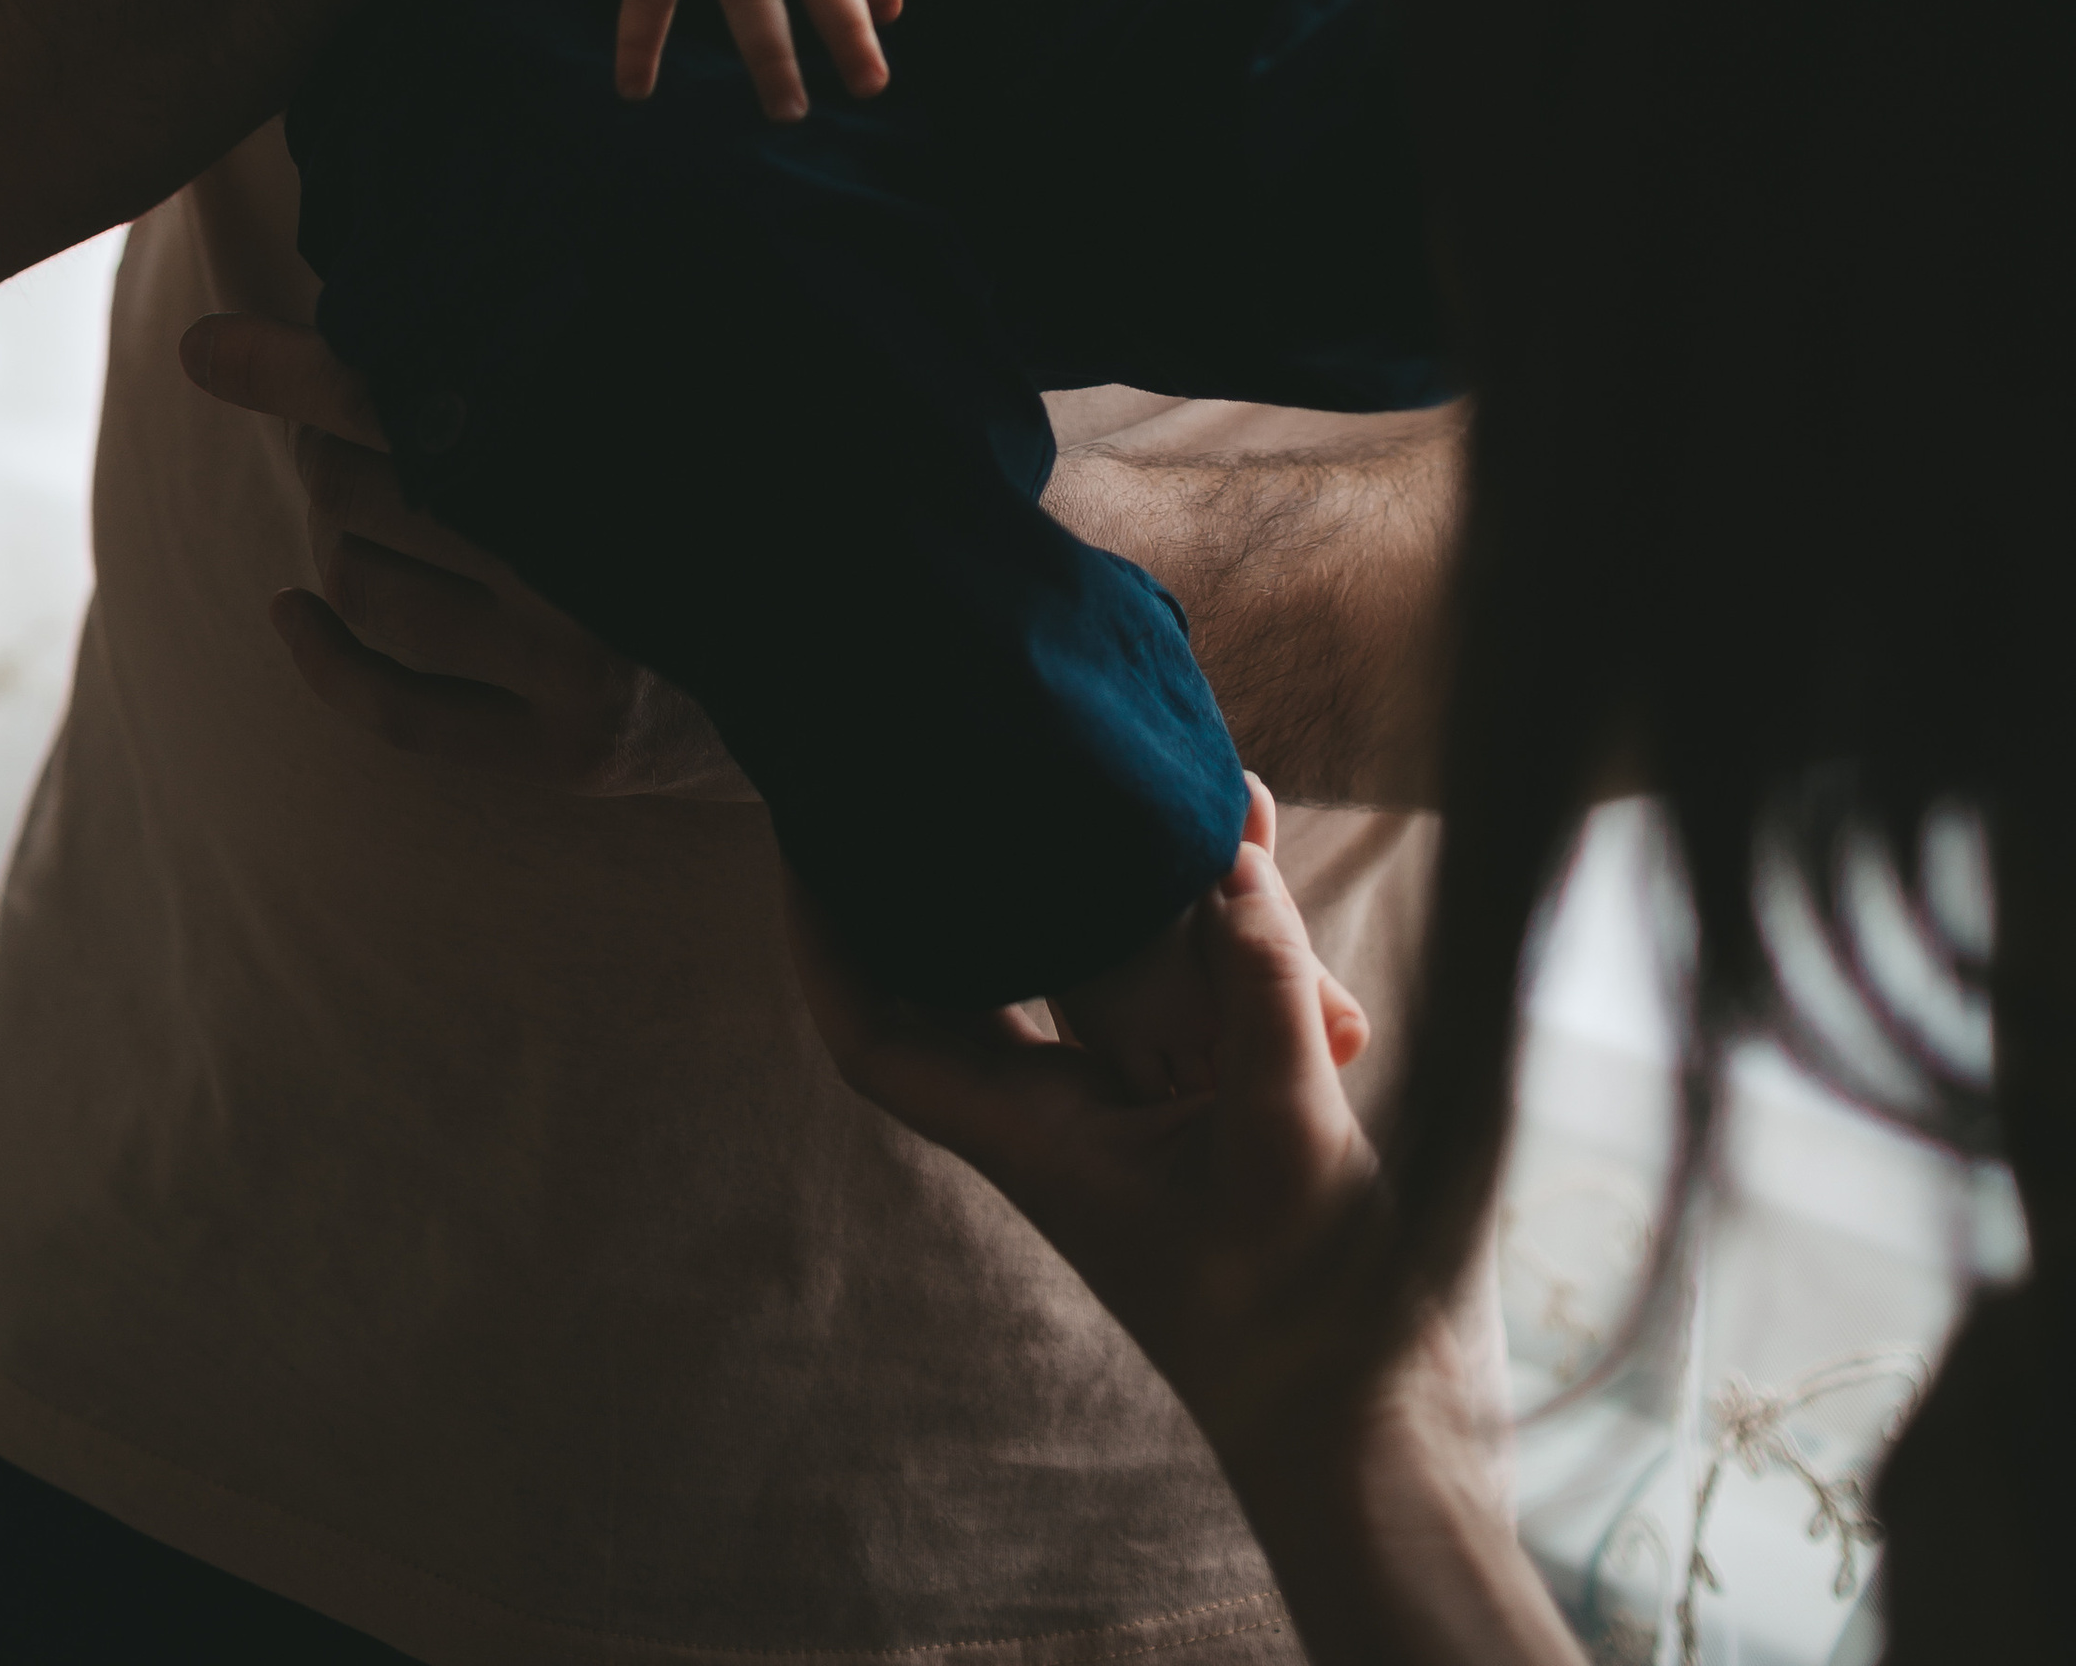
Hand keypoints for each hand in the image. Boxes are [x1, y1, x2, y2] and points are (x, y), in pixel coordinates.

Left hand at [182, 311, 746, 797]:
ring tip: (366, 512)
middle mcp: (598, 561)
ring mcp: (581, 667)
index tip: (205, 345)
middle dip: (329, 451)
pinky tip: (293, 612)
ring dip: (335, 543)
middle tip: (345, 426)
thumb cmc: (711, 490)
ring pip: (368, 585)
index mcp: (614, 446)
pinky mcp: (568, 754)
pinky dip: (321, 655)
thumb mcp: (638, 401)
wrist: (851, 649)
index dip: (299, 369)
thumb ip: (522, 345)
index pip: (417, 399)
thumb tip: (360, 286)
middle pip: (371, 488)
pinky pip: (393, 708)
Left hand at [785, 782, 1376, 1419]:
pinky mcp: (1220, 1107)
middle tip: (978, 759)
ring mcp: (1143, 1110)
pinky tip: (1281, 887)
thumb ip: (1257, 991)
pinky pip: (1198, 989)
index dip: (826, 938)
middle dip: (981, 864)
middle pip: (984, 966)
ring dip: (1141, 878)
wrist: (1378, 1427)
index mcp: (1032, 1135)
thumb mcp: (1285, 1139)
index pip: (878, 1034)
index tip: (808, 835)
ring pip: (1105, 961)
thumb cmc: (1303, 1320)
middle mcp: (1067, 1113)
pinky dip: (1233, 936)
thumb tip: (1227, 860)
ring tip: (1197, 793)